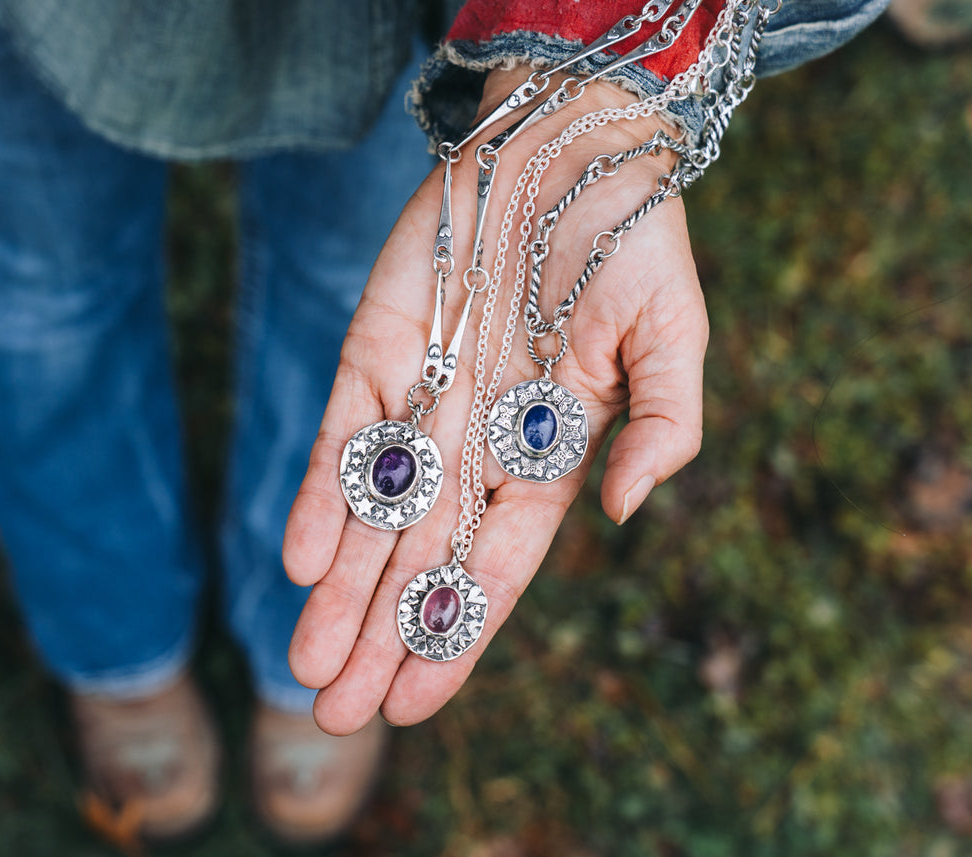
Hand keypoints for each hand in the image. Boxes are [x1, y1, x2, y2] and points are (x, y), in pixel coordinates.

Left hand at [283, 67, 707, 734]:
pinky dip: (318, 492)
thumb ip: (665, 426)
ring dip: (339, 588)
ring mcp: (423, 398)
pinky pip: (341, 434)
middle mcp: (477, 442)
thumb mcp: (674, 336)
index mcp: (547, 456)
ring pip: (370, 514)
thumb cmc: (634, 239)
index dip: (454, 637)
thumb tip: (623, 512)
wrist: (567, 142)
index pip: (493, 570)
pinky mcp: (375, 346)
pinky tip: (297, 557)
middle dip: (378, 637)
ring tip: (304, 667)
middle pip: (420, 561)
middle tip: (334, 716)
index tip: (413, 706)